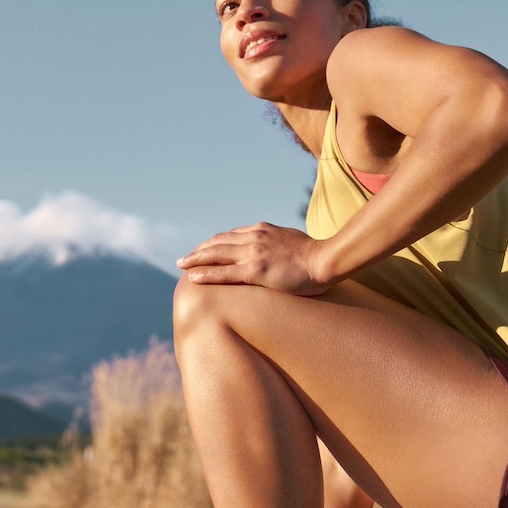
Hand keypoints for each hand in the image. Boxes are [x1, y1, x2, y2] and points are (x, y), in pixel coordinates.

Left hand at [176, 223, 333, 294]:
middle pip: (218, 242)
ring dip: (195, 260)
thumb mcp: (291, 241)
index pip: (231, 235)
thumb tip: (272, 250)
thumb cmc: (314, 255)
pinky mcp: (256, 270)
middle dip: (199, 250)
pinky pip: (224, 273)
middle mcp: (254, 237)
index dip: (214, 243)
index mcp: (262, 230)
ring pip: (216, 254)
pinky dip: (206, 274)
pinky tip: (192, 277)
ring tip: (181, 266)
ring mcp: (254, 253)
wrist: (326, 260)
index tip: (203, 250)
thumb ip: (276, 242)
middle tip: (184, 258)